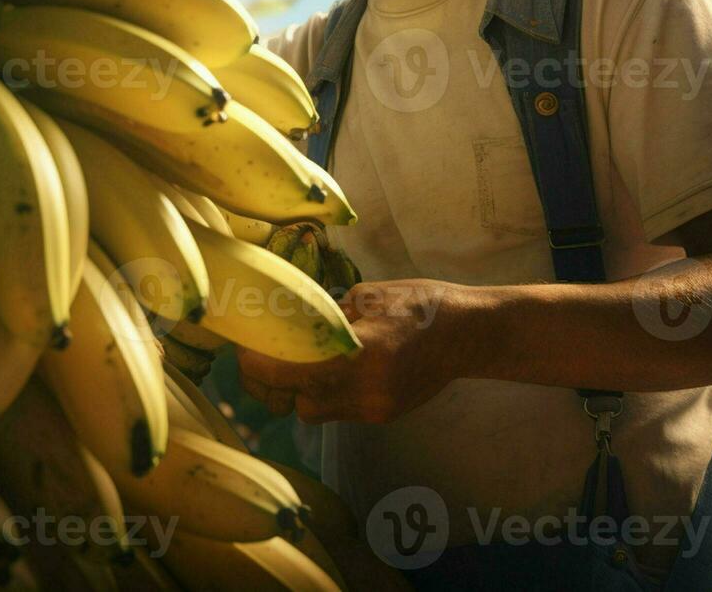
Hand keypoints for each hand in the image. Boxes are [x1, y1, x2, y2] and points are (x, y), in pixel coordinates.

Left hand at [237, 279, 461, 424]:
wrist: (468, 334)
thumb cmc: (418, 303)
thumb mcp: (366, 296)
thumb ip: (324, 317)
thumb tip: (284, 322)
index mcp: (362, 352)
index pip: (293, 372)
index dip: (259, 366)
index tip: (243, 352)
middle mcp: (367, 389)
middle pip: (298, 402)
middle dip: (275, 384)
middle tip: (264, 358)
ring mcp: (375, 408)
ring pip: (315, 412)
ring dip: (300, 391)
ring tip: (300, 362)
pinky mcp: (382, 416)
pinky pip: (338, 411)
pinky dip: (326, 393)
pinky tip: (334, 369)